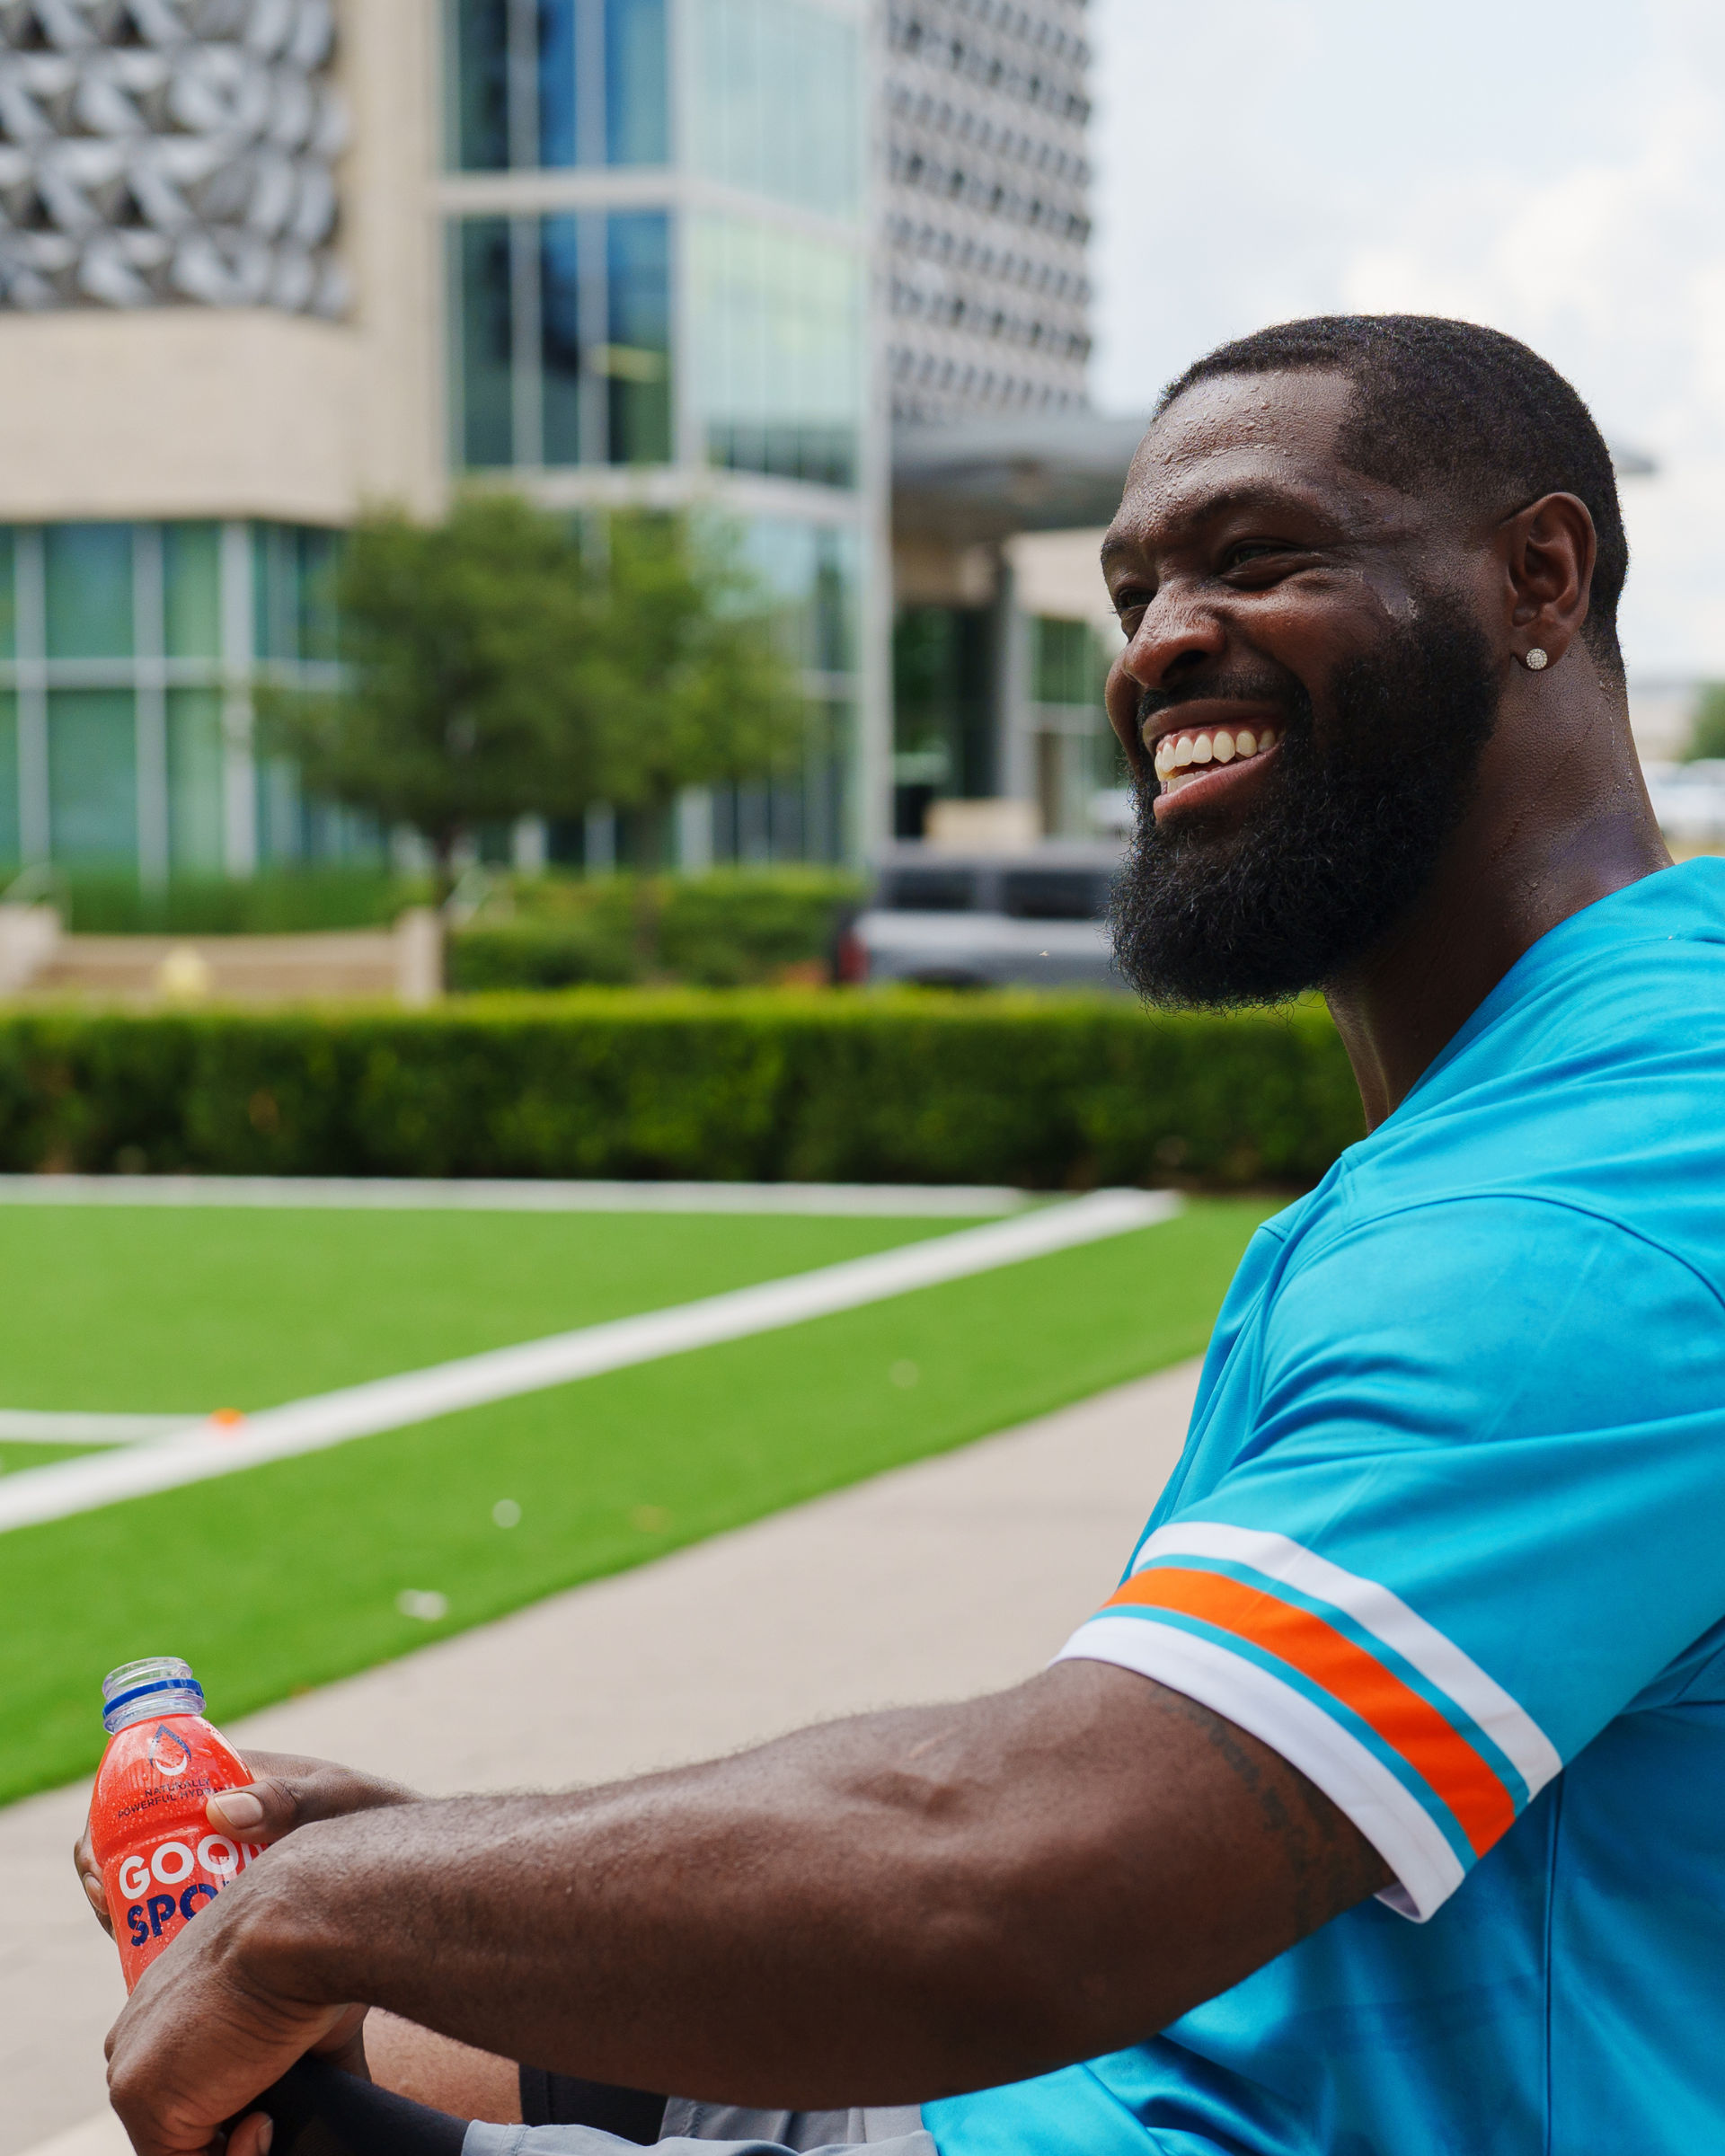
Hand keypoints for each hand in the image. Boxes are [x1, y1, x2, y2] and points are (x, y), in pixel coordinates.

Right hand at [76, 1752, 416, 1936]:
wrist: (415, 1874)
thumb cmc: (377, 1822)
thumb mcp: (336, 1800)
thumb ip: (289, 1798)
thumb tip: (222, 1809)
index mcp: (230, 1780)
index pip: (145, 1792)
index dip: (109, 1827)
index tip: (101, 1864)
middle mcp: (216, 1824)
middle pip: (135, 1849)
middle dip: (109, 1879)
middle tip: (110, 1910)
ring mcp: (222, 1868)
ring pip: (150, 1892)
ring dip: (128, 1914)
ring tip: (129, 1937)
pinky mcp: (232, 1910)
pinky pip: (177, 1926)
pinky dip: (158, 1942)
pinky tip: (161, 1967)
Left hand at [105, 1836, 364, 2155]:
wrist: (304, 1920)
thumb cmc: (320, 1941)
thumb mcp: (307, 2001)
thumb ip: (306, 2059)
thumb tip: (346, 2094)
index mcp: (169, 2002)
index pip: (189, 2081)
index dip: (232, 2108)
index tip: (271, 2107)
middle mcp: (137, 2033)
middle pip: (177, 2118)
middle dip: (229, 2129)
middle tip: (274, 2113)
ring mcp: (131, 2067)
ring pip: (178, 2147)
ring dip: (233, 2148)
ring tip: (271, 2116)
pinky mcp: (141, 2097)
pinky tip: (261, 2121)